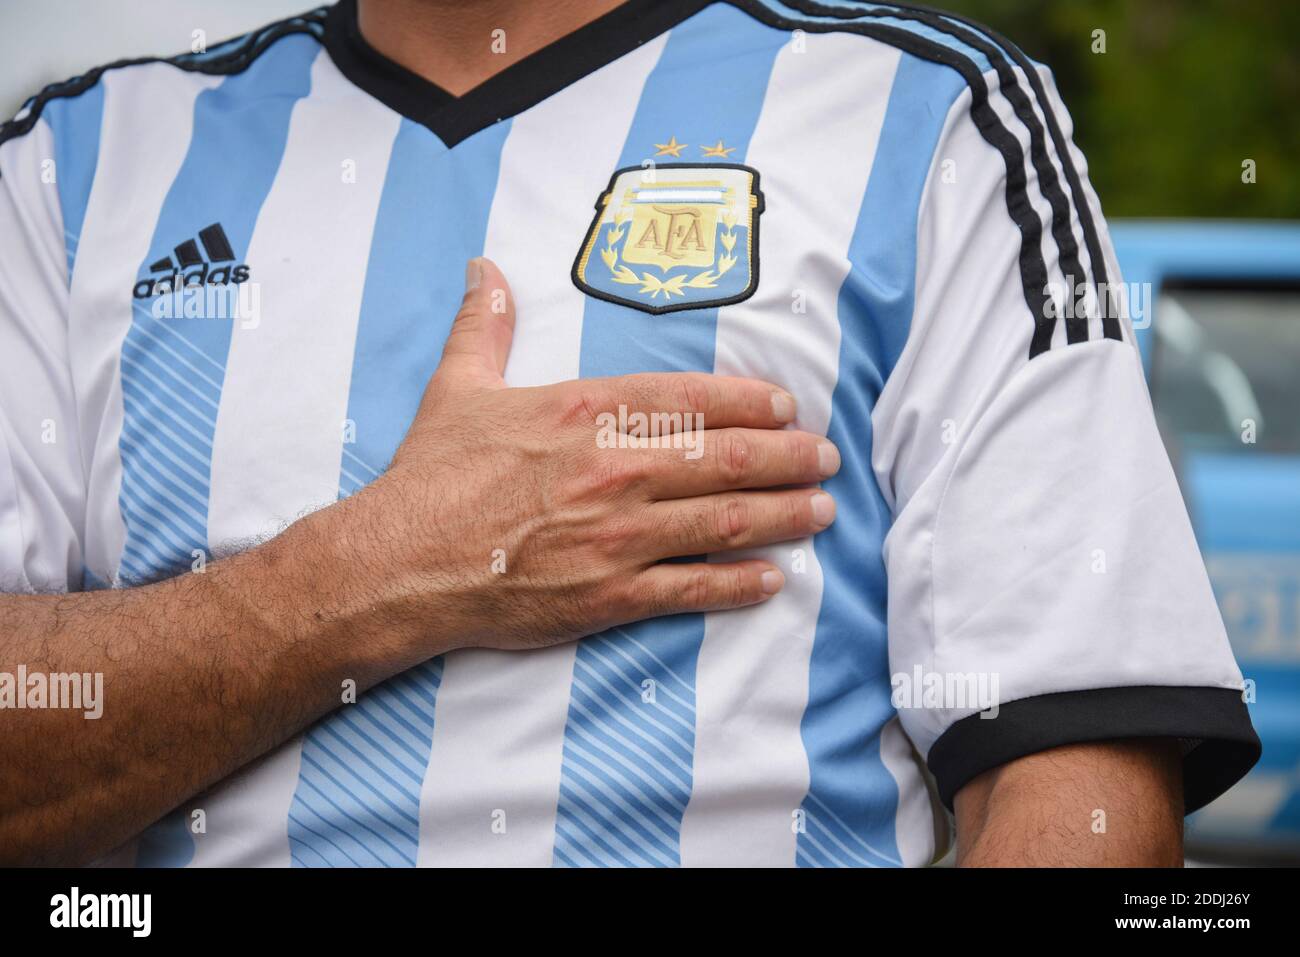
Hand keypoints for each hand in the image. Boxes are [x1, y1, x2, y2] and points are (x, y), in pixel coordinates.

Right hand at [334, 257, 840, 653]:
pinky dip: (741, 584)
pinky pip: (693, 589)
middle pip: (730, 458)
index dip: (753, 402)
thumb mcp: (459, 386)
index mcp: (587, 411)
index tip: (788, 406)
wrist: (399, 561)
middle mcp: (616, 468)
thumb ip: (486, 325)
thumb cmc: (431, 474)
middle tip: (827, 458)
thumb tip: (484, 269)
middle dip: (792, 457)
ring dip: (786, 515)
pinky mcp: (610, 595)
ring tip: (822, 511)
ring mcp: (618, 535)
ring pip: (727, 521)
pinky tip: (774, 580)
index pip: (694, 398)